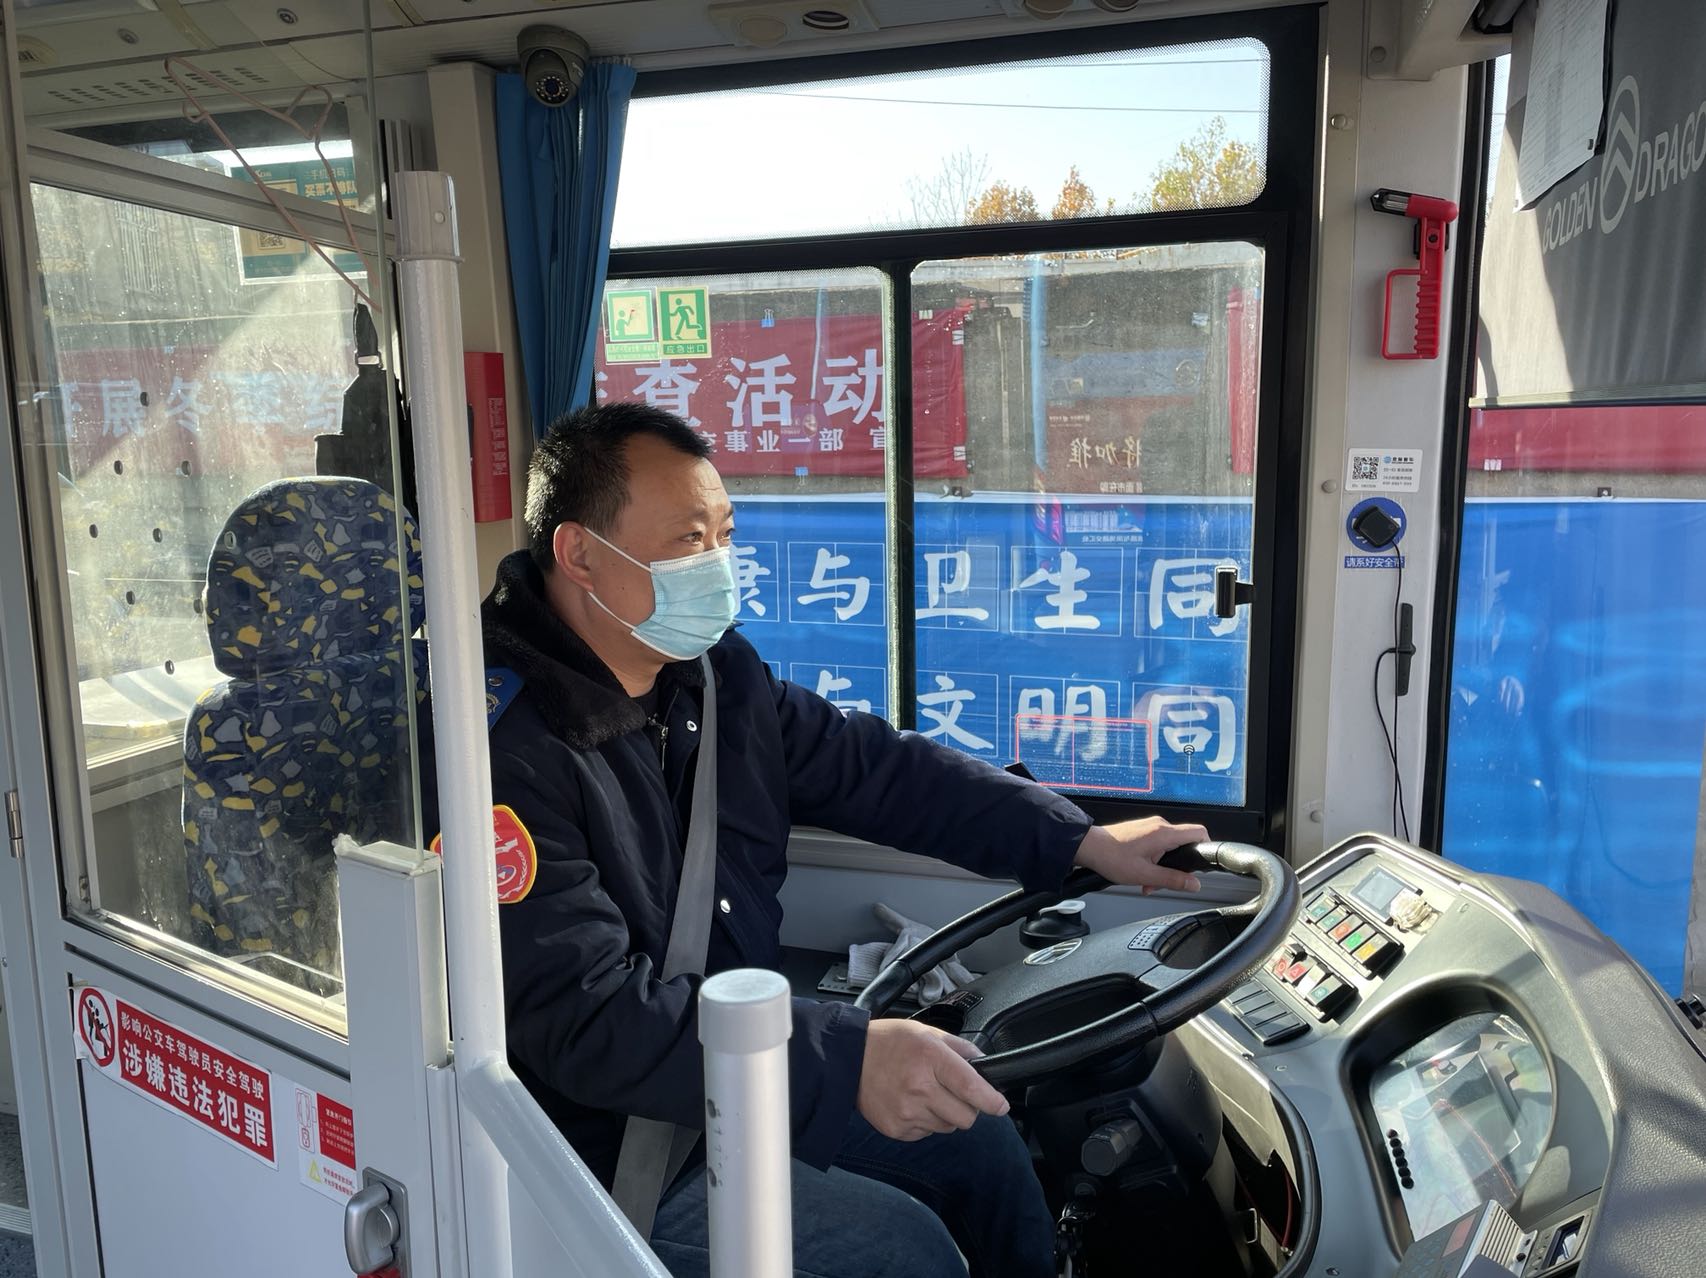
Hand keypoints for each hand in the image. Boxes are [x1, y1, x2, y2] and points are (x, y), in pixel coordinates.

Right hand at [856, 1019, 1008, 1141]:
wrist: (849, 1060)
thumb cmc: (889, 1042)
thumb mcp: (927, 1033)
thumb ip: (960, 1048)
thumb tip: (984, 1064)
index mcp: (930, 1059)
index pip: (971, 1088)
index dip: (992, 1101)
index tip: (1000, 1105)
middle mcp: (919, 1088)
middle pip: (966, 1117)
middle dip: (968, 1107)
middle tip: (954, 1093)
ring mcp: (907, 1112)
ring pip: (948, 1127)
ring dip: (945, 1114)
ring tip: (926, 1094)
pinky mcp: (897, 1129)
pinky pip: (927, 1133)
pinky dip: (926, 1122)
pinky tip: (911, 1103)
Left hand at [1074, 816, 1209, 894]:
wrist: (1088, 847)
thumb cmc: (1111, 857)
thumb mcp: (1146, 875)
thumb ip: (1173, 879)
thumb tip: (1194, 884)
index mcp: (1164, 834)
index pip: (1199, 832)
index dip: (1206, 847)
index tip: (1202, 864)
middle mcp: (1159, 826)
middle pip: (1183, 844)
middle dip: (1176, 867)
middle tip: (1161, 882)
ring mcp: (1150, 827)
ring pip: (1168, 848)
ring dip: (1162, 867)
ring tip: (1146, 881)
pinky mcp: (1141, 831)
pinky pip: (1157, 845)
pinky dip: (1153, 860)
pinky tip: (1140, 873)